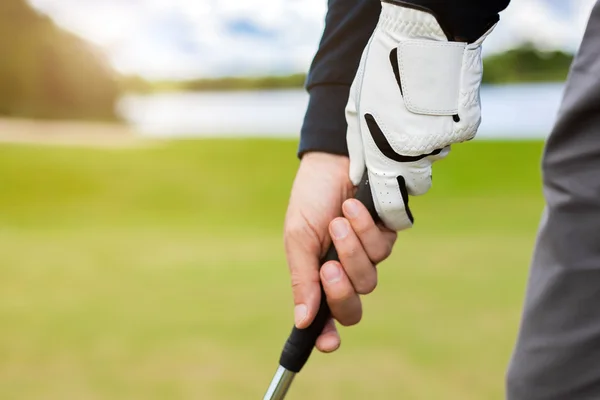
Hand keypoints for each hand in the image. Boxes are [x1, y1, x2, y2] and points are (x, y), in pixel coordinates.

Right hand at [284, 152, 396, 352]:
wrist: (334, 160)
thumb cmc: (311, 198)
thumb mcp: (298, 238)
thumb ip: (302, 278)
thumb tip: (302, 321)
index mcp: (318, 274)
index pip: (326, 315)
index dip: (327, 334)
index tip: (327, 343)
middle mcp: (345, 270)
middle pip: (352, 306)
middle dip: (341, 290)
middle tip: (328, 267)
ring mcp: (368, 255)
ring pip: (369, 278)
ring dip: (352, 250)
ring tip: (339, 220)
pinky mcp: (387, 236)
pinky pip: (383, 249)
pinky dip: (366, 230)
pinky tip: (354, 207)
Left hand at [346, 2, 495, 230]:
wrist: (420, 38)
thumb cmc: (380, 73)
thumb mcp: (357, 111)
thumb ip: (358, 149)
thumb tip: (359, 175)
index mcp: (384, 158)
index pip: (391, 208)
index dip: (393, 214)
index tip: (395, 212)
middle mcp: (415, 158)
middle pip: (417, 184)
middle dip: (409, 173)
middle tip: (402, 142)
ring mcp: (443, 143)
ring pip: (435, 157)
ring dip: (427, 144)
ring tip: (416, 112)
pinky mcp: (465, 127)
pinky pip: (454, 136)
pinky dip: (446, 125)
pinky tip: (435, 103)